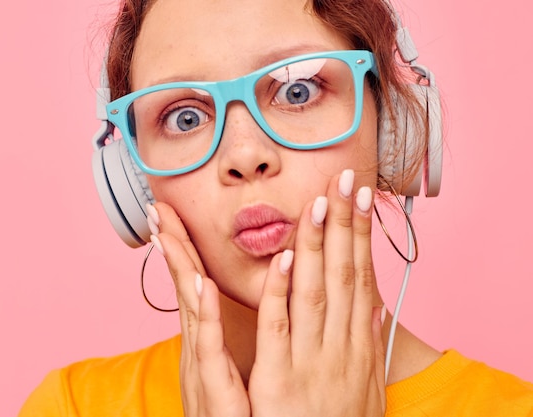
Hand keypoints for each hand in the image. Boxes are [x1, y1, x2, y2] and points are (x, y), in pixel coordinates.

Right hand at [148, 203, 249, 416]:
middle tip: (157, 208)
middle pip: (185, 286)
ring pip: (190, 309)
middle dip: (172, 246)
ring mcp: (202, 365)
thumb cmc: (236, 412)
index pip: (194, 282)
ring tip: (168, 232)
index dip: (183, 247)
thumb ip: (223, 335)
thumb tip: (221, 303)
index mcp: (207, 339)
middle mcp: (199, 346)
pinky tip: (201, 287)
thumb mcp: (226, 367)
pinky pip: (209, 347)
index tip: (172, 214)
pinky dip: (205, 315)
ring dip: (180, 268)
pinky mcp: (213, 388)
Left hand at [248, 169, 385, 416]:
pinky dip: (281, 291)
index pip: (360, 278)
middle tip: (345, 181)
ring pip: (313, 291)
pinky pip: (277, 327)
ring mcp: (309, 360)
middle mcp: (339, 346)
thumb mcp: (366, 388)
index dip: (361, 237)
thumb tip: (373, 308)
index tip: (361, 200)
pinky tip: (284, 257)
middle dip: (344, 225)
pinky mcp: (277, 378)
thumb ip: (368, 345)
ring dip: (316, 245)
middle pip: (342, 275)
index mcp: (358, 346)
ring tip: (319, 203)